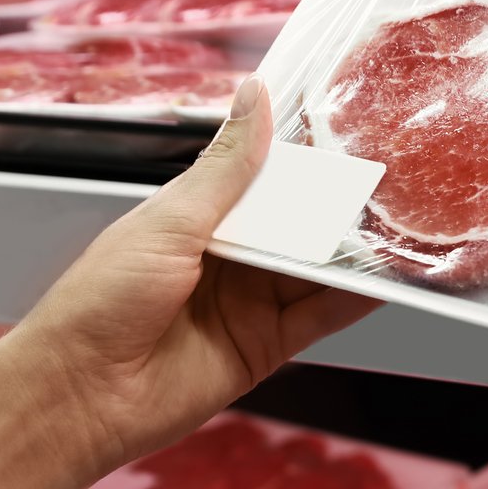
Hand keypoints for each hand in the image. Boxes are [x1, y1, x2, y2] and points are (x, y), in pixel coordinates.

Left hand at [7, 75, 381, 477]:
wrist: (83, 393)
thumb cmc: (102, 300)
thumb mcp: (169, 220)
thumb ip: (226, 167)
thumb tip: (254, 95)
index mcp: (197, 215)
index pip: (263, 176)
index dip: (303, 157)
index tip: (349, 126)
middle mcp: (229, 256)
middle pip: (298, 222)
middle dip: (338, 203)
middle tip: (392, 175)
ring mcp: (251, 301)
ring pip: (317, 267)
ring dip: (354, 250)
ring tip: (404, 222)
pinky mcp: (268, 344)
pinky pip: (322, 315)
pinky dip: (355, 298)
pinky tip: (387, 277)